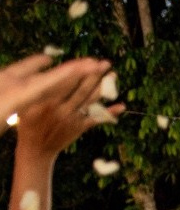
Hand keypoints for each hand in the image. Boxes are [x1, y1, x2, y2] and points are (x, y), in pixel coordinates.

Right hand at [8, 57, 122, 157]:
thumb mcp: (29, 102)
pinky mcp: (79, 128)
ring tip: (114, 76)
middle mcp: (60, 108)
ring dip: (103, 88)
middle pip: (80, 88)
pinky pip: (96, 119)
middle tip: (106, 63)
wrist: (36, 149)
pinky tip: (121, 106)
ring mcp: (71, 118)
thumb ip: (41, 89)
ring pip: (90, 101)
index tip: (89, 60)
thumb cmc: (29, 121)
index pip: (65, 80)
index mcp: (46, 99)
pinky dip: (109, 113)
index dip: (79, 69)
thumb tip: (53, 69)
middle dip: (94, 75)